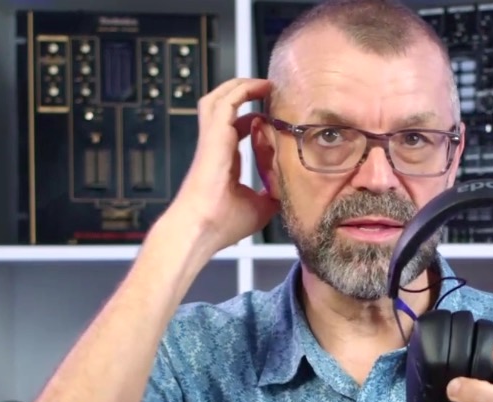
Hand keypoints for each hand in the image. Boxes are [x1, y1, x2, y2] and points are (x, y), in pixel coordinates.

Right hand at [163, 77, 280, 253]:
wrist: (202, 228)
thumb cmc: (222, 223)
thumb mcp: (261, 206)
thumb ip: (274, 193)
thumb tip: (291, 191)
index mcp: (224, 161)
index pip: (235, 130)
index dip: (254, 121)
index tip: (274, 118)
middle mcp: (216, 146)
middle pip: (223, 107)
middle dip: (243, 94)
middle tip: (269, 90)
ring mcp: (212, 139)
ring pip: (219, 98)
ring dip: (241, 86)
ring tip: (264, 83)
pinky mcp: (213, 135)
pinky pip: (226, 101)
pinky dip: (243, 90)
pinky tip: (262, 87)